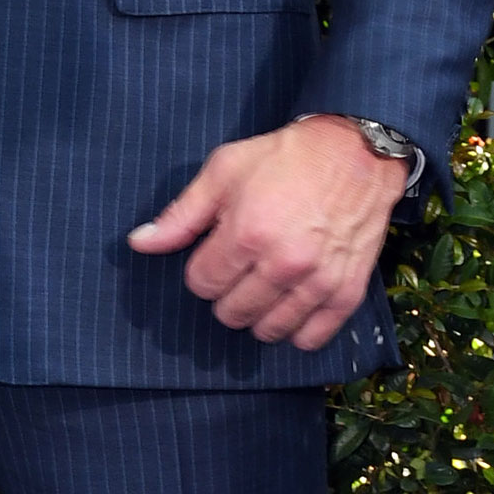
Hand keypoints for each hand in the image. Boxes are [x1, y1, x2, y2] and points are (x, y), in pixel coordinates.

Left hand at [126, 115, 408, 351]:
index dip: (202, 269)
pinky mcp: (346, 295)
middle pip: (231, 314)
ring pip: (268, 332)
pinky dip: (296, 329)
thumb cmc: (283, 158)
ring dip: (258, 313)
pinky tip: (291, 303)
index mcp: (246, 233)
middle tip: (239, 267)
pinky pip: (309, 340)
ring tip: (264, 284)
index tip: (215, 252)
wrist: (354, 153)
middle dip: (226, 293)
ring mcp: (317, 284)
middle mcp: (282, 266)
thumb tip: (139, 243)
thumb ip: (181, 213)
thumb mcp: (224, 170)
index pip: (201, 284)